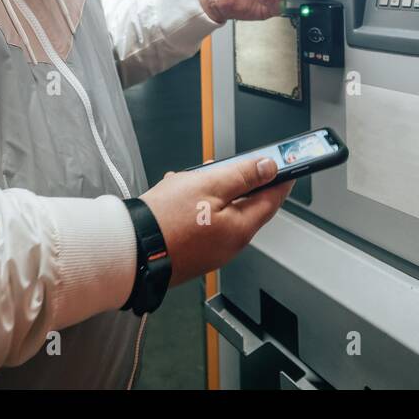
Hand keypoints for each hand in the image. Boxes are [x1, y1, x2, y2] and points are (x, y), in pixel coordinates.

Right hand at [139, 156, 294, 287]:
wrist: (129, 249)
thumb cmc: (166, 219)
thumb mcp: (209, 184)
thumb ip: (242, 175)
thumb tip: (268, 167)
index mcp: (241, 229)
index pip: (273, 199)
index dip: (281, 178)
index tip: (288, 165)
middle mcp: (230, 245)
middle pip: (245, 205)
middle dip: (236, 182)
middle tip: (225, 165)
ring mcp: (211, 251)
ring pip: (221, 212)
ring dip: (210, 191)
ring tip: (190, 179)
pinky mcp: (192, 253)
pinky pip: (203, 223)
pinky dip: (195, 206)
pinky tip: (177, 196)